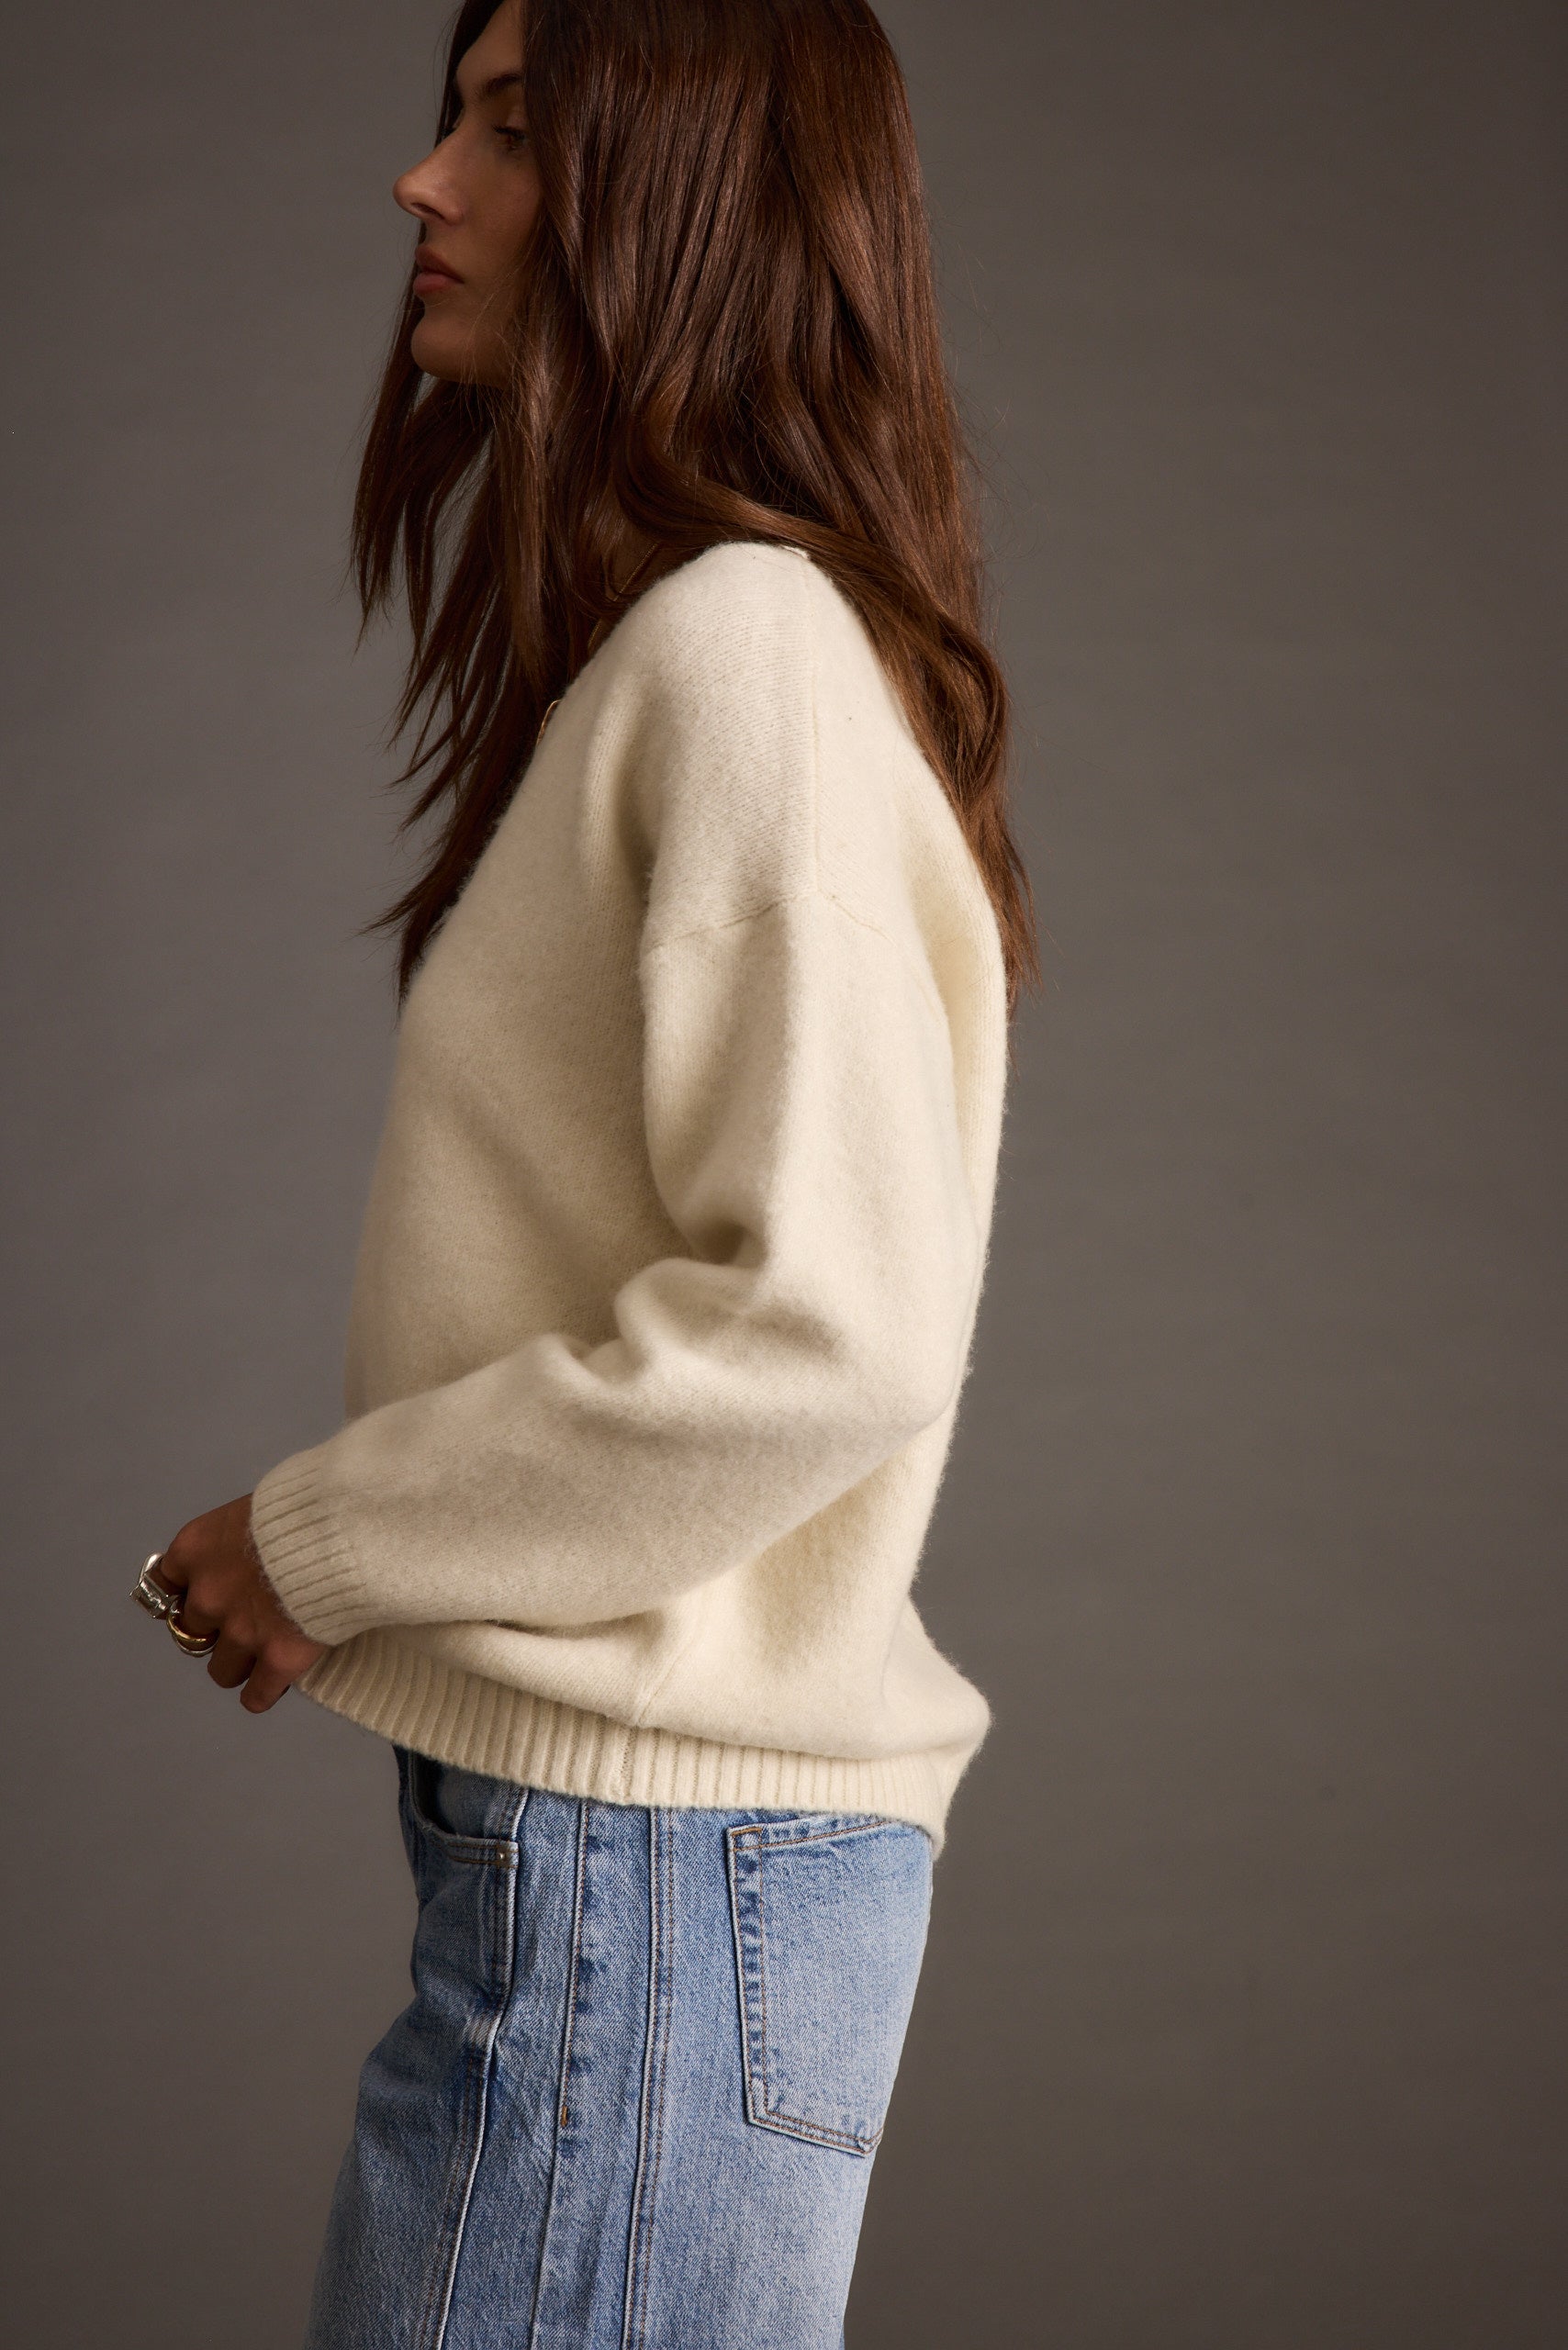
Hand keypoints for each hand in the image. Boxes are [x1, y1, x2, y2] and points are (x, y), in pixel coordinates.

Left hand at [154, 1494, 329, 1712]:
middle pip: (193, 1632)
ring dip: (240, 1664)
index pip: (162, 1587)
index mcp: (194, 1551)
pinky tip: (273, 1685)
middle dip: (217, 1629)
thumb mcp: (256, 1508)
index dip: (186, 1596)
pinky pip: (256, 1696)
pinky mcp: (277, 1659)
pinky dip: (263, 1693)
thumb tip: (249, 1552)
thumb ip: (238, 1539)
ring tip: (265, 1654)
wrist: (344, 1529)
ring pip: (222, 1671)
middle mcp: (207, 1596)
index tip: (201, 1599)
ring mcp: (240, 1632)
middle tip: (248, 1619)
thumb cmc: (306, 1506)